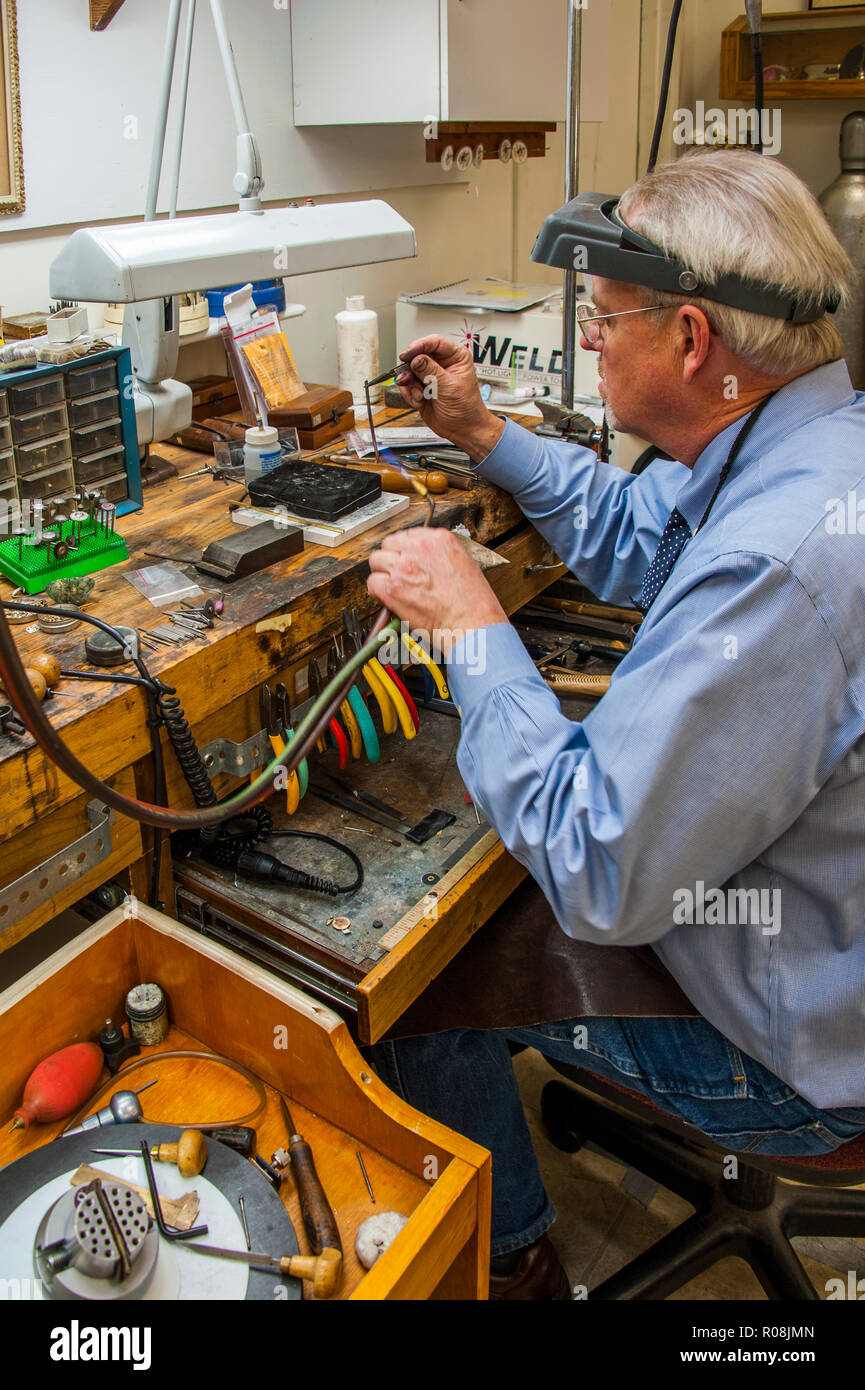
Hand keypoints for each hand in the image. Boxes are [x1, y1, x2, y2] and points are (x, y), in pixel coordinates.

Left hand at [367, 527, 507, 654]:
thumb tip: (423, 561)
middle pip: (389, 545)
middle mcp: (419, 549)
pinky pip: (373, 583)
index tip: (407, 560)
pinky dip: (377, 591)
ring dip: (382, 573)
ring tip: (393, 586)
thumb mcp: (464, 564)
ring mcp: (404, 567)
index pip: (408, 535)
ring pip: (377, 561)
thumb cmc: (474, 603)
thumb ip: (440, 556)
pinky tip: (388, 599)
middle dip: (392, 559)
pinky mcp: (393, 588)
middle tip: (398, 574)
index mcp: (439, 540)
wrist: (473, 625)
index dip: (406, 551)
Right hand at [396, 335, 504, 460]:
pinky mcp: (421, 388)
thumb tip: (416, 359)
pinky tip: (421, 401)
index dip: (419, 346)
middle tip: (410, 378)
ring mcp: (430, 376)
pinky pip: (407, 385)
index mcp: (455, 357)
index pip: (434, 342)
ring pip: (409, 371)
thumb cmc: (466, 408)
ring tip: (420, 395)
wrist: (463, 429)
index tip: (408, 354)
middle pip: (417, 355)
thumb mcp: (449, 387)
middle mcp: (442, 364)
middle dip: (412, 369)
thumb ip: (431, 371)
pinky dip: (410, 395)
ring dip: (411, 385)